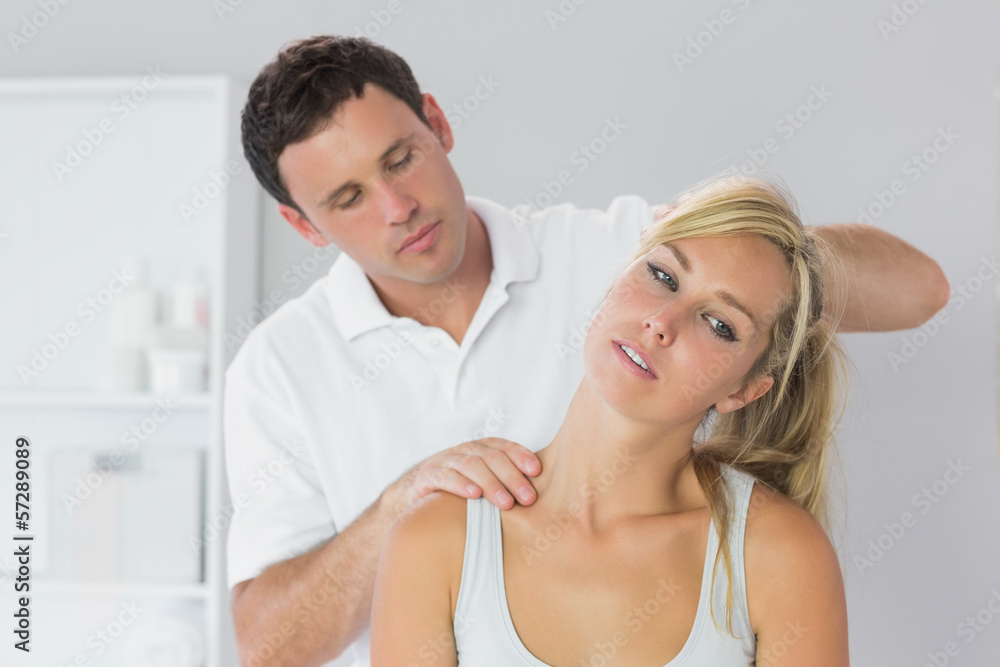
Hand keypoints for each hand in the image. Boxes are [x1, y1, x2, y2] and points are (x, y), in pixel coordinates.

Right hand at [385, 438, 541, 514]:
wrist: (416, 492)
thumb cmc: (459, 489)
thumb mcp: (483, 482)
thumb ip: (506, 483)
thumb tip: (542, 497)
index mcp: (481, 449)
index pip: (505, 447)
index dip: (521, 456)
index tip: (537, 471)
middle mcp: (465, 451)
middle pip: (492, 457)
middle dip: (512, 477)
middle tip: (528, 498)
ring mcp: (445, 461)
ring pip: (471, 465)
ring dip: (490, 483)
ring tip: (505, 502)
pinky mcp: (428, 476)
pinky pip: (445, 476)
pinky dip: (460, 484)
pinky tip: (473, 495)